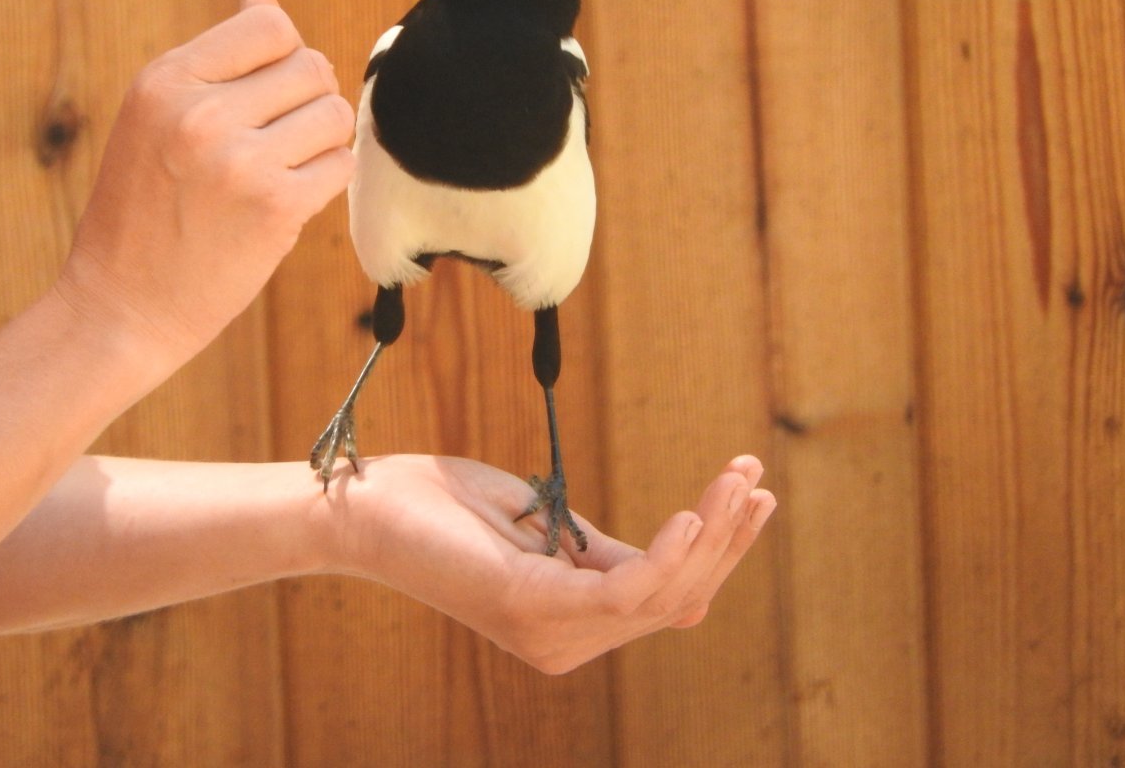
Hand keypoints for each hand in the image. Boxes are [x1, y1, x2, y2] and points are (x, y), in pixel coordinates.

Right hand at [58, 0, 354, 373]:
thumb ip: (213, 64)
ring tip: (284, 167)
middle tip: (279, 138)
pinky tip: (290, 198)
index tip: (269, 91)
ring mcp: (240, 160)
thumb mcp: (153, 120)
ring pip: (334, 113)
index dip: (284, 54)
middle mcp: (201, 112)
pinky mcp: (276, 206)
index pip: (268, 25)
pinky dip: (326, 180)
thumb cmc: (142, 212)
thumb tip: (263, 0)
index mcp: (165, 81)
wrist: (121, 308)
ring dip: (322, 140)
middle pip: (310, 66)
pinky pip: (340, 164)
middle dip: (308, 98)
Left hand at [325, 454, 775, 673]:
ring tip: (738, 483)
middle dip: (727, 542)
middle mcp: (565, 643)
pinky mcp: (530, 607)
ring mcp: (548, 632)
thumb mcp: (545, 526)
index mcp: (570, 625)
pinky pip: (621, 593)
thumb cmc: (448, 509)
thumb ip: (603, 552)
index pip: (666, 598)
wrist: (367, 506)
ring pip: (660, 597)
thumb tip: (679, 552)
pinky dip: (664, 558)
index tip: (750, 489)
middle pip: (675, 600)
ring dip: (710, 538)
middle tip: (756, 481)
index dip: (718, 551)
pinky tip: (692, 518)